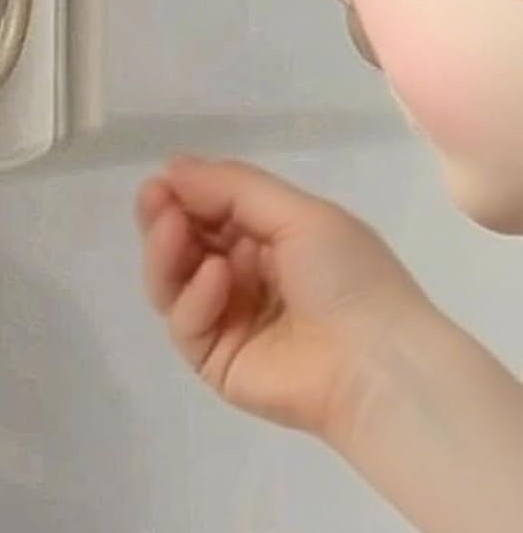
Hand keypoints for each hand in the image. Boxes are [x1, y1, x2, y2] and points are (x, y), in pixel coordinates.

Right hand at [136, 154, 434, 443]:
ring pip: (172, 280)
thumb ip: (233, 188)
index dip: (185, 191)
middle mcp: (244, 277)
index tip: (164, 177)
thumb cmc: (351, 279)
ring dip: (166, 250)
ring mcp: (227, 319)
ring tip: (172, 227)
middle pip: (183, 243)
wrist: (378, 365)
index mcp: (272, 240)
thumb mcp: (300, 215)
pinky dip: (195, 295)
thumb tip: (172, 166)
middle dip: (164, 217)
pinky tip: (217, 277)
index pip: (211, 209)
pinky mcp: (214, 359)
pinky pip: (186, 322)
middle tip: (154, 199)